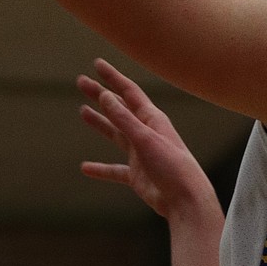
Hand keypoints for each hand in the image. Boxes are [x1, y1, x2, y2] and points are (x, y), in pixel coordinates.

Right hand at [78, 58, 220, 224]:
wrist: (186, 201)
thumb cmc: (173, 167)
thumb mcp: (145, 139)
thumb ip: (124, 119)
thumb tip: (104, 95)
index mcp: (152, 119)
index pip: (129, 92)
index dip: (113, 77)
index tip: (97, 64)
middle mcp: (146, 133)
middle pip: (119, 109)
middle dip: (100, 96)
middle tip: (81, 83)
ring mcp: (141, 154)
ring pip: (115, 135)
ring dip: (100, 123)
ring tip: (82, 111)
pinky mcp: (138, 175)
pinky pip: (115, 169)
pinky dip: (100, 169)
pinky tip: (85, 168)